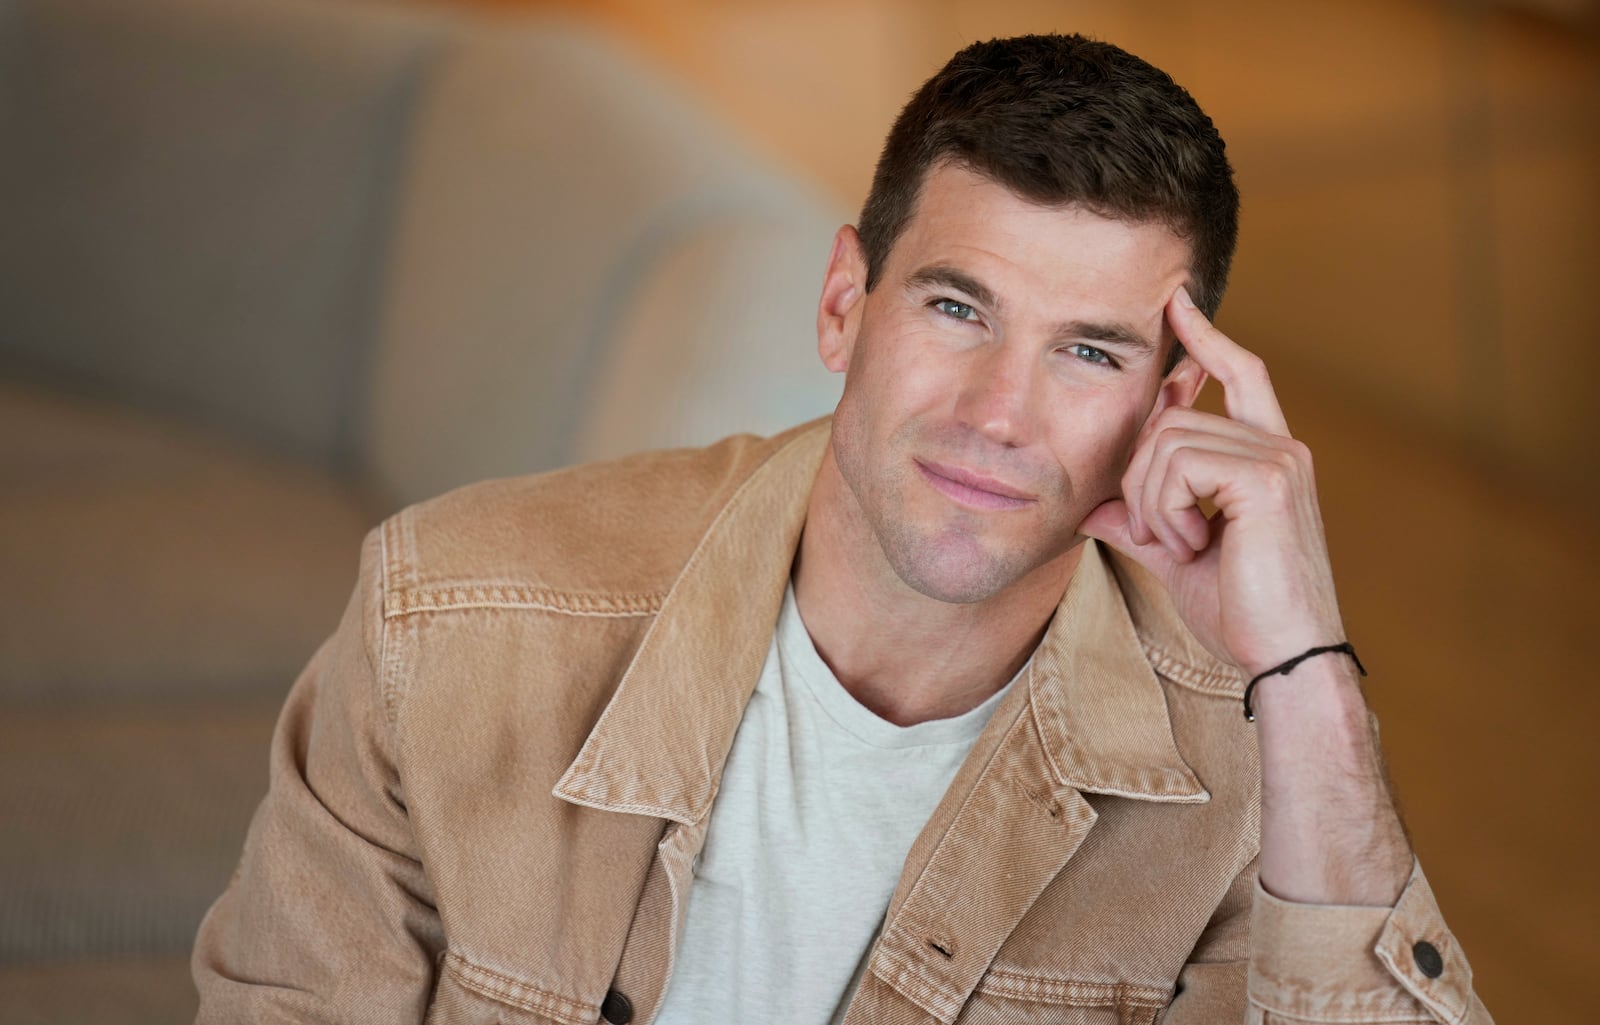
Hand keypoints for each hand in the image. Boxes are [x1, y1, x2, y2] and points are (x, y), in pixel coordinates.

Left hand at [1078, 287, 1344, 677]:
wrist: (1280, 657)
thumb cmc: (1239, 611)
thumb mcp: (1176, 557)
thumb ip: (1141, 521)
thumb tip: (1092, 507)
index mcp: (1268, 456)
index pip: (1241, 373)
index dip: (1205, 337)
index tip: (1175, 304)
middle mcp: (1281, 447)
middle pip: (1171, 419)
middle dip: (1142, 477)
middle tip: (1164, 535)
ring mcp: (1279, 458)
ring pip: (1167, 442)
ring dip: (1154, 501)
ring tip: (1183, 545)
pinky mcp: (1267, 478)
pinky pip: (1179, 465)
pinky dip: (1167, 508)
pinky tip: (1193, 544)